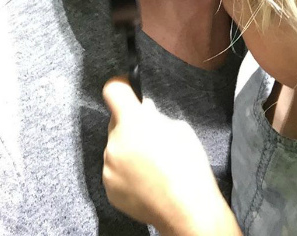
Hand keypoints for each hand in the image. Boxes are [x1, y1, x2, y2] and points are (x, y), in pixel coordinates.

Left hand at [102, 78, 240, 235]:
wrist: (187, 210)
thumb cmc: (188, 166)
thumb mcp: (179, 128)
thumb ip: (155, 117)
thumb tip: (143, 110)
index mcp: (132, 121)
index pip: (112, 90)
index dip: (120, 86)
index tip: (128, 89)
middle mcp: (114, 142)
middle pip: (115, 122)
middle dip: (129, 124)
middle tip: (149, 137)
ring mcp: (109, 167)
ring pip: (114, 148)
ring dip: (127, 149)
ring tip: (151, 164)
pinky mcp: (109, 188)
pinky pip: (114, 170)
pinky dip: (125, 172)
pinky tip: (145, 180)